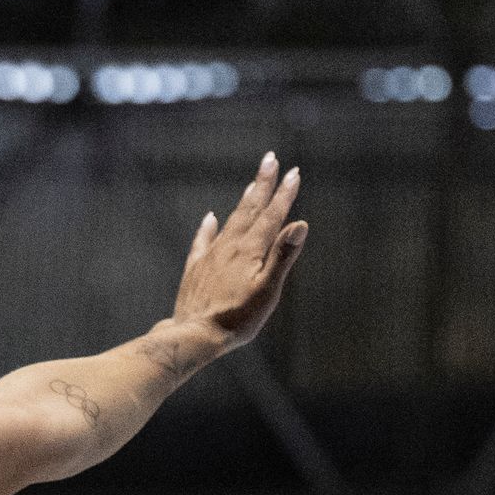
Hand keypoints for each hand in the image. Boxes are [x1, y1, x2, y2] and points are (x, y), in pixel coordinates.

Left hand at [169, 151, 308, 354]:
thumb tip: (299, 224)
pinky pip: (203, 240)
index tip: (293, 172)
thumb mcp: (267, 290)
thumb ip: (282, 256)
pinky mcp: (195, 269)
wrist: (195, 335)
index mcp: (250, 250)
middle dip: (263, 184)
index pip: (272, 215)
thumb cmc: (237, 318)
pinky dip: (208, 227)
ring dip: (243, 201)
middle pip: (250, 209)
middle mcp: (229, 246)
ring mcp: (210, 256)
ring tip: (252, 184)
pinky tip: (210, 218)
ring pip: (230, 221)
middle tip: (270, 159)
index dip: (284, 194)